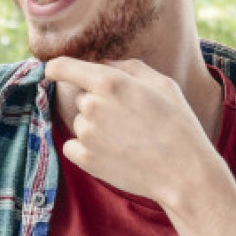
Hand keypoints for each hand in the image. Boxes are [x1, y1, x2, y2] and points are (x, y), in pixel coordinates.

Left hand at [41, 57, 225, 210]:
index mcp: (109, 82)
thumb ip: (127, 67)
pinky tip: (113, 153)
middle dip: (98, 103)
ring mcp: (86, 134)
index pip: (62, 67)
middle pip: (81, 98)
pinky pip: (73, 147)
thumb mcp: (161, 84)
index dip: (56, 68)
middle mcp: (91, 106)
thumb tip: (103, 64)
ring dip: (96, 128)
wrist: (183, 171)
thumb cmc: (177, 124)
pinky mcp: (84, 159)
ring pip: (80, 123)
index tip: (52, 71)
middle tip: (128, 119)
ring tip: (128, 139)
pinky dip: (86, 149)